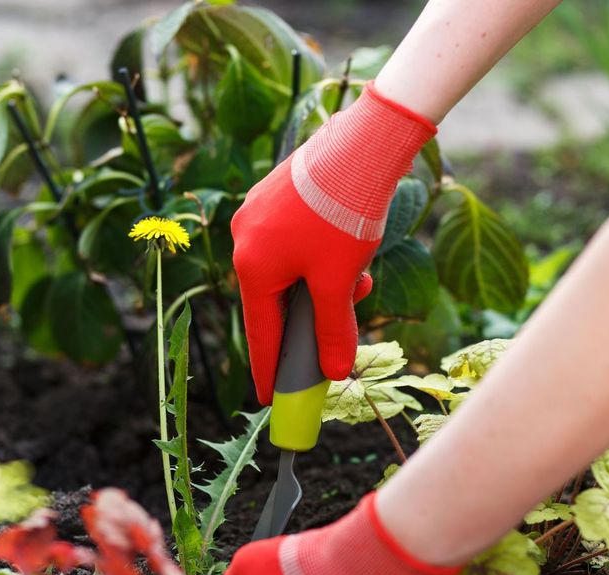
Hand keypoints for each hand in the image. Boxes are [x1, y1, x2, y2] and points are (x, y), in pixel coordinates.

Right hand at [231, 83, 435, 404]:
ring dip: (324, 285)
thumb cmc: (344, 214)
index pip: (261, 333)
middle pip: (276, 300)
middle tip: (336, 334)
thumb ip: (333, 330)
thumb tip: (334, 371)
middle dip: (312, 317)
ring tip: (361, 279)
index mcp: (252, 265)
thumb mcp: (340, 282)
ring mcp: (258, 213)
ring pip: (290, 270)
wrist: (363, 143)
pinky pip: (293, 242)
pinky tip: (352, 251)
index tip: (270, 398)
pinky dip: (321, 257)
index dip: (270, 369)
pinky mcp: (277, 195)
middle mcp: (245, 239)